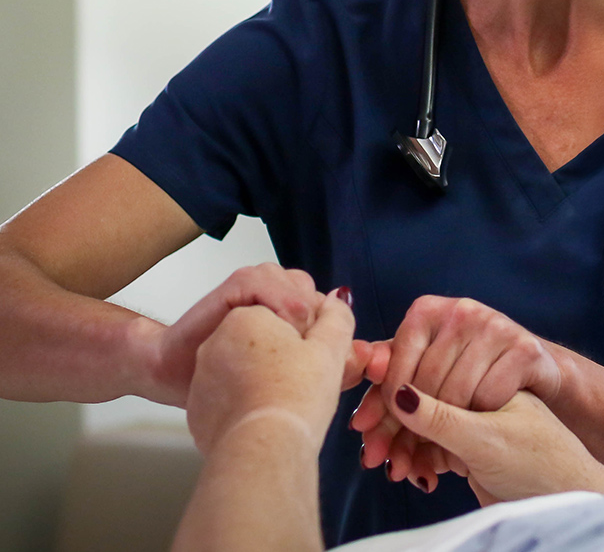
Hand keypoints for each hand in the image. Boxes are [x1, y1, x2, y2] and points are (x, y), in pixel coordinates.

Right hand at [149, 264, 330, 406]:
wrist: (176, 375)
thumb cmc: (228, 379)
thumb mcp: (289, 378)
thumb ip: (329, 365)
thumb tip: (367, 354)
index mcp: (299, 311)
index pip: (336, 313)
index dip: (335, 338)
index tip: (332, 368)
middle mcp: (285, 291)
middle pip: (324, 299)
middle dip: (319, 329)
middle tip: (306, 361)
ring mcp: (262, 283)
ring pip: (302, 288)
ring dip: (300, 319)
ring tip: (285, 352)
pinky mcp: (239, 283)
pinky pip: (270, 284)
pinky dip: (278, 306)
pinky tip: (272, 334)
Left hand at [185, 288, 355, 455]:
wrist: (262, 451)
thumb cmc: (297, 394)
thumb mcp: (330, 347)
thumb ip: (336, 316)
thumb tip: (336, 300)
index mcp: (245, 317)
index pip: (285, 313)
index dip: (308, 333)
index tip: (319, 356)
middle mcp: (216, 342)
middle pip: (263, 340)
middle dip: (285, 354)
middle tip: (309, 379)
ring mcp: (203, 378)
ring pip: (246, 369)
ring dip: (266, 378)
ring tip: (290, 401)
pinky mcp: (200, 411)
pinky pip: (230, 399)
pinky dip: (248, 404)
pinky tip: (268, 417)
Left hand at [352, 296, 562, 488]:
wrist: (529, 368)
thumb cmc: (465, 367)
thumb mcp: (423, 365)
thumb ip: (389, 371)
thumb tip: (358, 379)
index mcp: (427, 310)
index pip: (394, 366)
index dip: (385, 408)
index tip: (380, 437)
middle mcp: (461, 310)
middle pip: (425, 384)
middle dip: (413, 429)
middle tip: (405, 460)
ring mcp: (496, 325)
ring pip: (456, 394)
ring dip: (448, 430)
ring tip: (440, 452)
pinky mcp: (525, 347)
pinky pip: (490, 396)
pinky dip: (483, 418)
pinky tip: (479, 426)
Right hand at [387, 384, 603, 504]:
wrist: (565, 500)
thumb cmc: (540, 463)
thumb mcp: (485, 439)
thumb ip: (441, 417)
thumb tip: (397, 393)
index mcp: (487, 366)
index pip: (426, 366)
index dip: (393, 393)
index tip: (368, 420)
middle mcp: (477, 385)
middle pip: (415, 395)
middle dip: (392, 427)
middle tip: (372, 454)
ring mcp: (471, 414)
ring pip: (417, 422)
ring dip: (402, 446)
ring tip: (398, 471)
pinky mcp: (468, 444)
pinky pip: (428, 445)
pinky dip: (417, 459)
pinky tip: (416, 474)